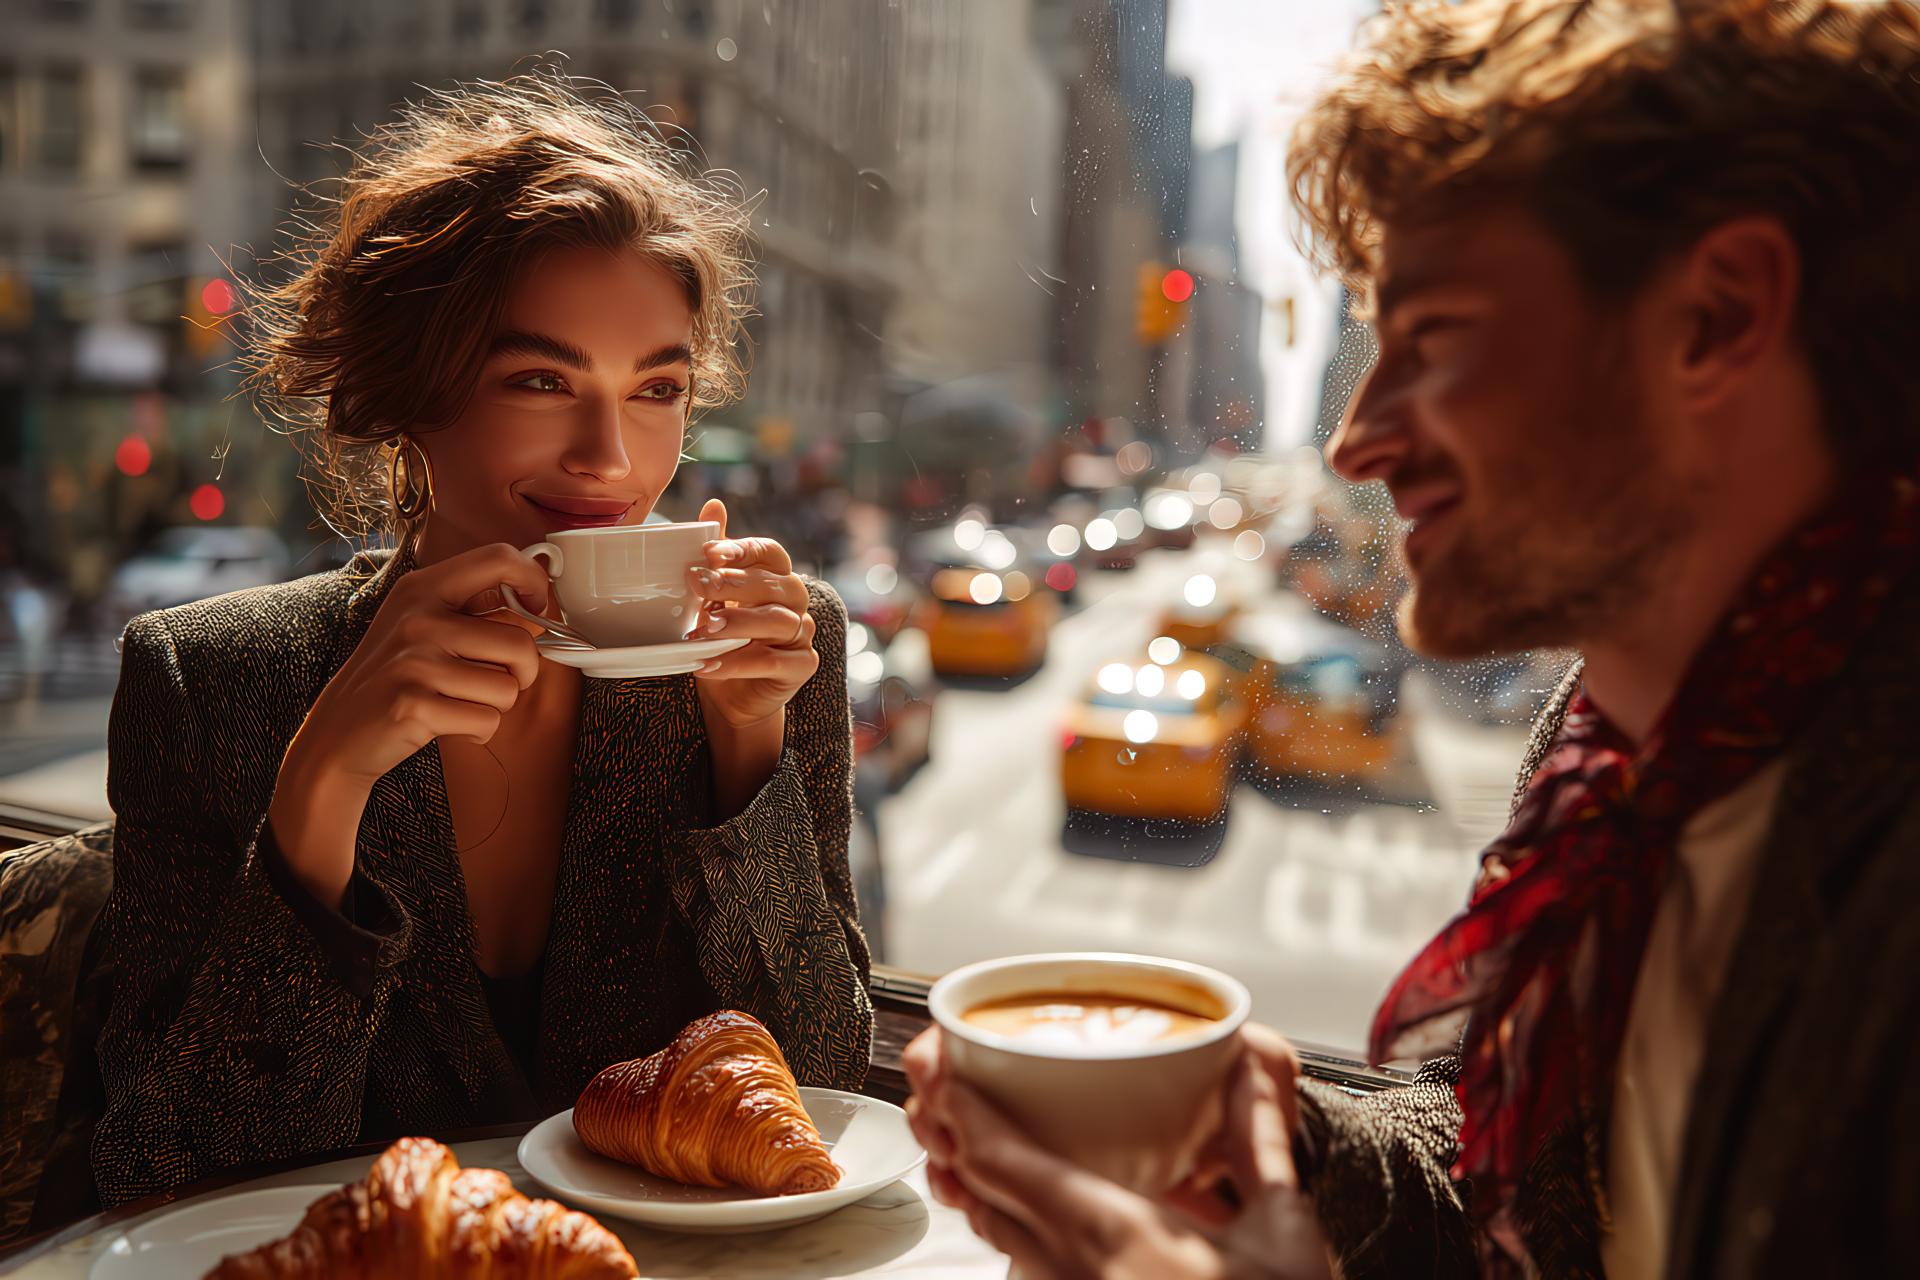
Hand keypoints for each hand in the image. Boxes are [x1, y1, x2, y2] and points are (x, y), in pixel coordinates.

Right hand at [268, 543, 546, 906]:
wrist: (338, 733)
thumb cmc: (394, 677)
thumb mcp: (421, 625)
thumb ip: (472, 609)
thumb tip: (538, 605)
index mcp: (423, 588)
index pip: (499, 557)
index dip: (533, 581)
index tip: (535, 608)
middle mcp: (418, 618)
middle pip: (519, 643)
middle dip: (523, 673)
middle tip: (497, 680)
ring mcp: (413, 662)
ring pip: (508, 688)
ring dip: (494, 705)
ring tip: (459, 702)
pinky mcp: (412, 706)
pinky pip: (486, 721)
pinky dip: (477, 731)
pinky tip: (446, 724)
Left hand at [687, 498, 818, 728]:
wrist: (730, 695)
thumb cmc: (722, 638)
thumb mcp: (712, 597)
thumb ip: (717, 556)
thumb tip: (713, 505)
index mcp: (776, 576)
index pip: (770, 552)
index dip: (743, 549)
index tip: (708, 553)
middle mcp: (795, 601)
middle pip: (774, 584)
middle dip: (733, 584)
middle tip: (695, 585)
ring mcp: (802, 634)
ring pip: (778, 621)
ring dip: (737, 623)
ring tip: (702, 629)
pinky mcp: (801, 666)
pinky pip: (774, 661)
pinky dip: (738, 663)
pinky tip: (706, 664)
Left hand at [902, 1025, 1335, 1279]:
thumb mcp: (1282, 1231)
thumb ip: (1259, 1144)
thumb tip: (1251, 1072)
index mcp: (1110, 1230)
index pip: (999, 1160)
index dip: (958, 1107)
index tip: (941, 1063)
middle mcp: (1068, 1269)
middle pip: (980, 1192)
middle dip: (954, 1133)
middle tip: (944, 1083)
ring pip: (994, 1231)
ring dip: (975, 1180)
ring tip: (966, 1131)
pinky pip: (1021, 1263)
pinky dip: (1003, 1219)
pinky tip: (1015, 1199)